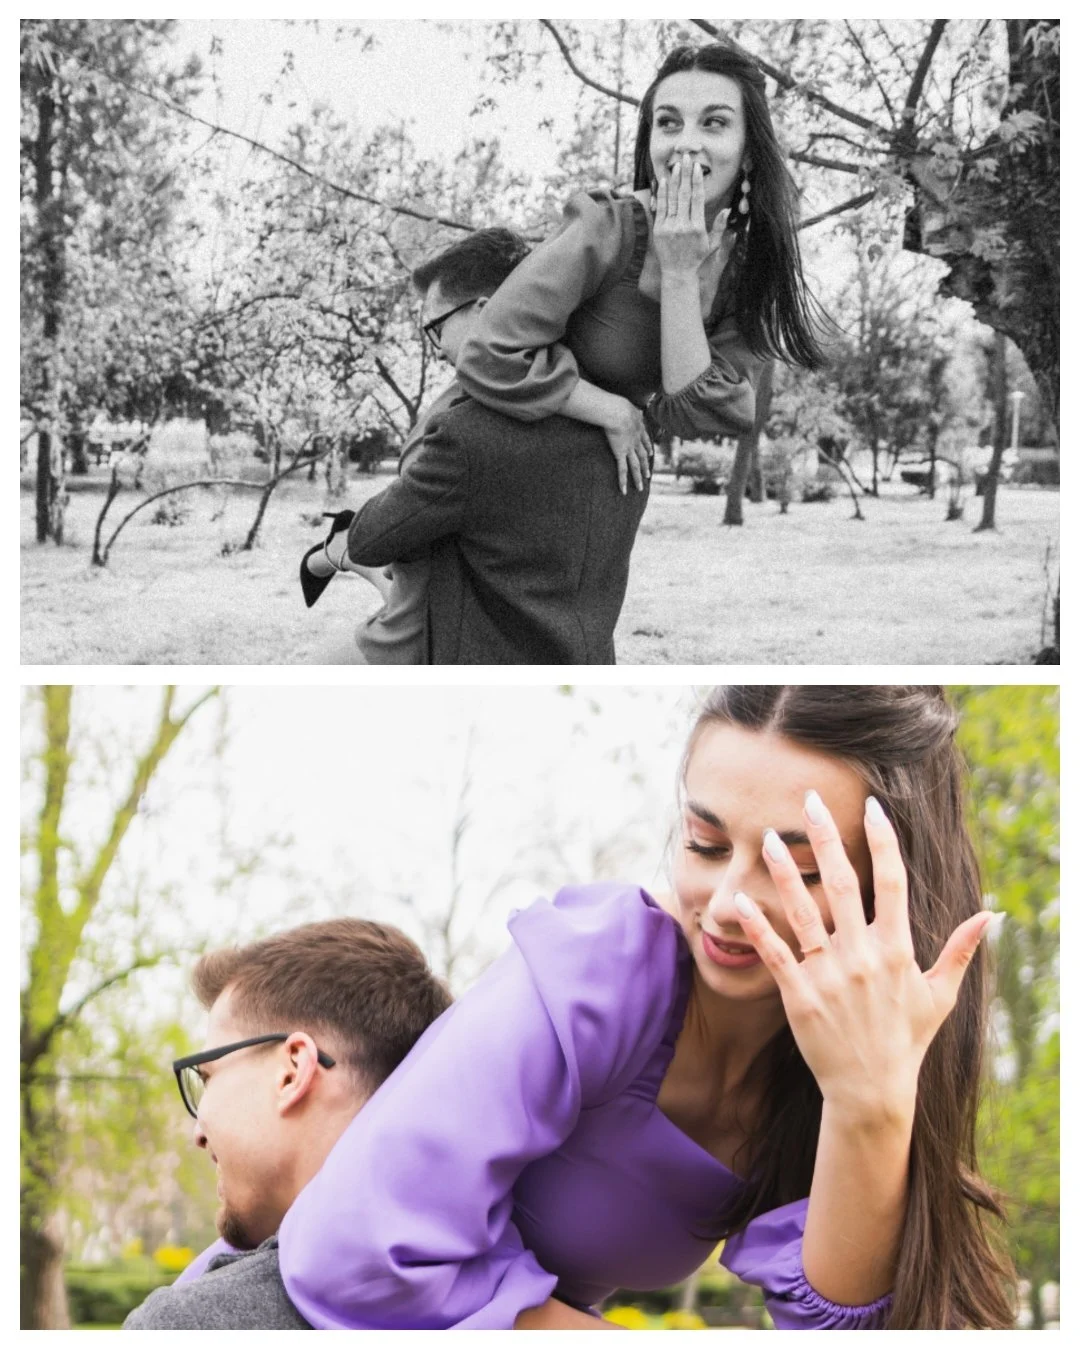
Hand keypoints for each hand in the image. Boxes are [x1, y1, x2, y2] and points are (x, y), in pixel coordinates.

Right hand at [603, 397, 651, 494]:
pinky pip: (622, 470)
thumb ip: (634, 410)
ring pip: (636, 466)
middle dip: (646, 466)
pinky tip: (624, 491)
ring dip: (638, 477)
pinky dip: (623, 481)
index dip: (649, 447)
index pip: (646, 441)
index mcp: (639, 429)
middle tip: (649, 475)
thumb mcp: (631, 407)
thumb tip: (636, 408)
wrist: (618, 413)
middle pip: (643, 456)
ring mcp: (629, 449)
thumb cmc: (621, 406)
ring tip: (641, 487)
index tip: (651, 453)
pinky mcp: (620, 454)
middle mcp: (636, 441)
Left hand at [653, 155, 735, 280]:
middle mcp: (683, 225)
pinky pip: (660, 207)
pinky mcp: (658, 229)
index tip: (697, 167)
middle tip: (686, 157)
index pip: (697, 198)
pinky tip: (664, 181)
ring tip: (676, 165)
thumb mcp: (712, 244)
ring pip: (672, 198)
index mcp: (697, 227)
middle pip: (684, 194)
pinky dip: (662, 193)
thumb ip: (719, 226)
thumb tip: (727, 208)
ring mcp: (669, 227)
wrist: (677, 273)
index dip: (697, 181)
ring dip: (674, 180)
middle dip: (685, 174)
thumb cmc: (696, 257)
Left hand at [730, 791, 993, 1117]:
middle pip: (842, 884)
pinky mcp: (799, 996)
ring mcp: (829, 975)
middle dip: (824, 838)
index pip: (892, 883)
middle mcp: (862, 955)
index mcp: (897, 950)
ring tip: (767, 837)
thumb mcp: (940, 996)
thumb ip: (961, 952)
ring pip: (802, 911)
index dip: (882, 842)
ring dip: (783, 871)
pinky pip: (774, 953)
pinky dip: (756, 925)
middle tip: (809, 800)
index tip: (870, 808)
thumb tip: (990, 916)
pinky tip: (739, 898)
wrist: (871, 1091)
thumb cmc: (906, 1041)